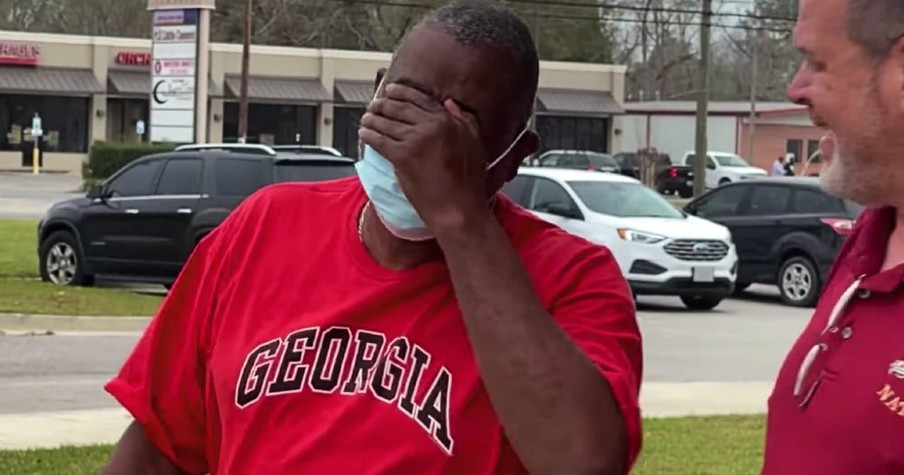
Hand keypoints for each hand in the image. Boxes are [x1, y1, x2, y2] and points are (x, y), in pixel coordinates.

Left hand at [358, 83, 491, 232]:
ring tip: (366, 118)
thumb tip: (449, 102)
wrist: (458, 208)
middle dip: (383, 104)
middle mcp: (430, 125)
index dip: (401, 92)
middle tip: (374, 105)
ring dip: (372, 118)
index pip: (419, 98)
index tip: (391, 90)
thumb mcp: (474, 142)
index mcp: (447, 120)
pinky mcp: (402, 156)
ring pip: (386, 123)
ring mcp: (414, 140)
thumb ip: (463, 119)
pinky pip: (379, 140)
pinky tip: (364, 133)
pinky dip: (369, 134)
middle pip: (399, 108)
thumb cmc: (469, 180)